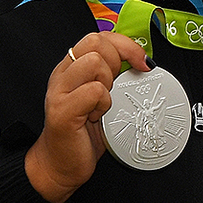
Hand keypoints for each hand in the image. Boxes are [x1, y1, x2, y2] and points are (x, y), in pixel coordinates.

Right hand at [26, 31, 151, 202]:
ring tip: (102, 104)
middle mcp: (62, 74)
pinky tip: (96, 117)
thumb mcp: (103, 97)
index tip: (142, 63)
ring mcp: (59, 91)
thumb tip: (143, 61)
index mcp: (72, 67)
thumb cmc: (84, 132)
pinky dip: (103, 104)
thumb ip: (114, 76)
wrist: (61, 165)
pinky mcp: (61, 111)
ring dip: (108, 84)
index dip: (126, 46)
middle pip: (96, 42)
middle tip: (115, 87)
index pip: (99, 37)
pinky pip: (94, 92)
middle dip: (117, 62)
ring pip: (94, 62)